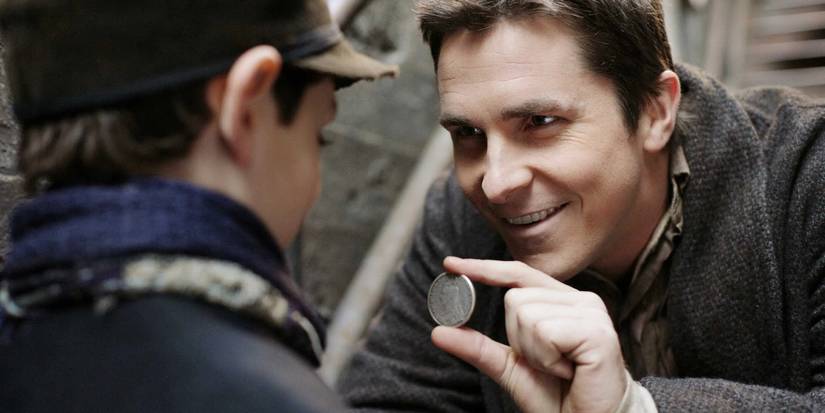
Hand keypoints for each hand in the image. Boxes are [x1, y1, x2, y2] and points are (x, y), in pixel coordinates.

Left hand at [431, 257, 626, 412]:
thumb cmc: (559, 397)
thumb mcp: (510, 368)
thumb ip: (479, 348)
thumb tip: (439, 332)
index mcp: (562, 301)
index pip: (518, 274)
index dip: (484, 268)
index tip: (450, 264)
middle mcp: (580, 300)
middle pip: (514, 298)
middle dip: (518, 339)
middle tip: (547, 364)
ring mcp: (591, 312)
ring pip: (526, 314)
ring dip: (534, 353)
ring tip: (561, 369)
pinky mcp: (597, 331)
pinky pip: (545, 332)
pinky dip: (546, 359)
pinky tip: (569, 371)